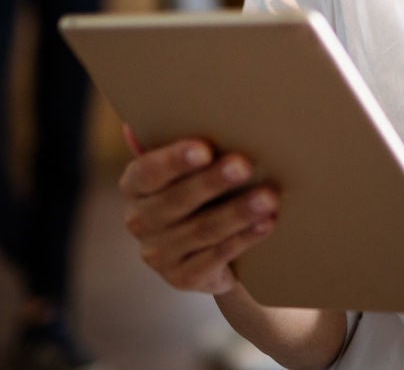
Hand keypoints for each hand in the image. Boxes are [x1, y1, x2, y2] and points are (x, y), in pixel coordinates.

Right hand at [118, 127, 278, 296]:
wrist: (211, 248)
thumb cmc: (201, 191)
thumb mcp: (186, 167)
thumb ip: (170, 142)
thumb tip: (134, 125)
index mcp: (134, 186)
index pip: (147, 172)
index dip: (174, 160)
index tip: (205, 148)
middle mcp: (139, 221)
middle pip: (177, 201)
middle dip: (213, 182)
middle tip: (244, 165)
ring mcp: (158, 254)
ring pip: (202, 231)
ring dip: (237, 212)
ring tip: (269, 197)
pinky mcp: (182, 278)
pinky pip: (215, 258)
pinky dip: (243, 239)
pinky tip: (266, 224)